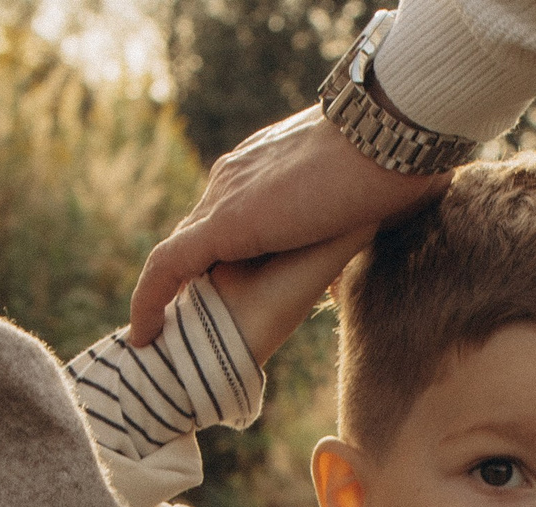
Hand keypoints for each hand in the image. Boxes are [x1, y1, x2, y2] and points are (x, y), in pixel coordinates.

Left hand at [130, 103, 446, 342]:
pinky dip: (151, 299)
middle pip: (198, 232)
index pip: (227, 209)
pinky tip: (144, 336)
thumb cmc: (391, 166)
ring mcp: (227, 195)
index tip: (211, 293)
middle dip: (186, 278)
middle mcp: (235, 175)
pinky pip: (169, 264)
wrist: (385, 140)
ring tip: (156, 336)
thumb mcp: (363, 190)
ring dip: (167, 292)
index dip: (216, 252)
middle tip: (170, 326)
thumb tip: (377, 220)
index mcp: (262, 166)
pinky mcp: (225, 223)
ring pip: (182, 248)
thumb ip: (351, 206)